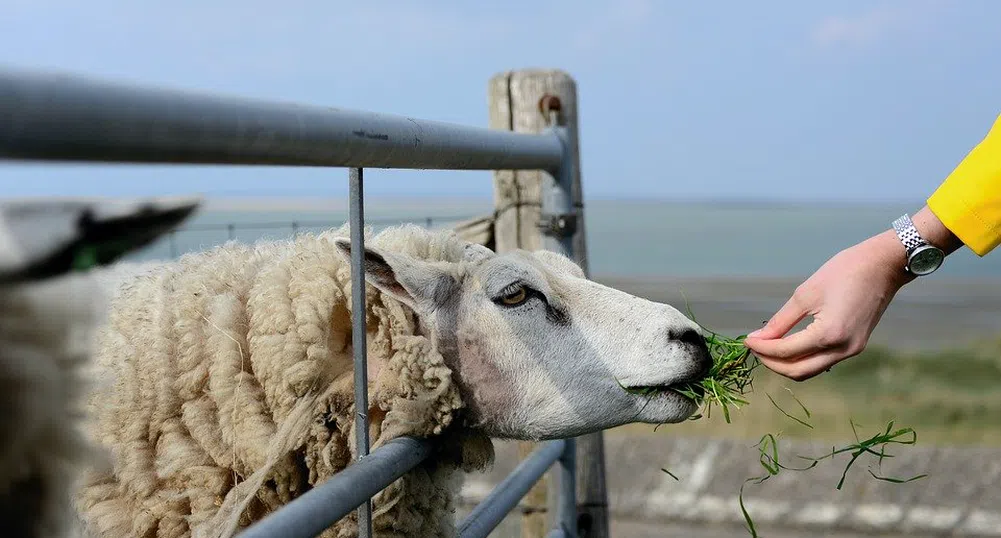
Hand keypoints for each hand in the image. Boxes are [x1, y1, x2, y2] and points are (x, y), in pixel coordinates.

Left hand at [744, 206, 961, 380]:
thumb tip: (758, 338)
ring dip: (786, 363)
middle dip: (771, 362)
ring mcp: (852, 351)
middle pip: (798, 371)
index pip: (785, 352)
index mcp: (829, 334)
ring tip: (768, 347)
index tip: (746, 340)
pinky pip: (823, 362)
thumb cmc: (844, 272)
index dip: (762, 348)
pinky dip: (803, 358)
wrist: (884, 265)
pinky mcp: (855, 346)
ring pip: (810, 370)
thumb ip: (780, 321)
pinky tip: (789, 344)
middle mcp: (843, 349)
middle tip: (755, 347)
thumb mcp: (805, 294)